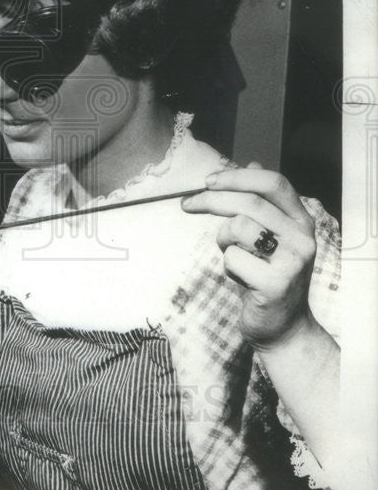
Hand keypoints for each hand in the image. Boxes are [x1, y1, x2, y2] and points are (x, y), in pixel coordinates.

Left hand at [181, 162, 316, 349]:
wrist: (283, 327)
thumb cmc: (267, 276)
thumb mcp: (269, 235)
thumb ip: (262, 202)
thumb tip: (252, 162)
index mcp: (301, 220)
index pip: (273, 182)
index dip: (237, 176)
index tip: (208, 181)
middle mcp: (302, 237)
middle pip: (250, 202)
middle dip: (211, 199)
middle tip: (187, 205)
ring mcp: (293, 261)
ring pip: (238, 227)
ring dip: (222, 240)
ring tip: (232, 256)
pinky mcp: (277, 284)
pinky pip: (233, 259)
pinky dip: (227, 266)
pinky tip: (240, 278)